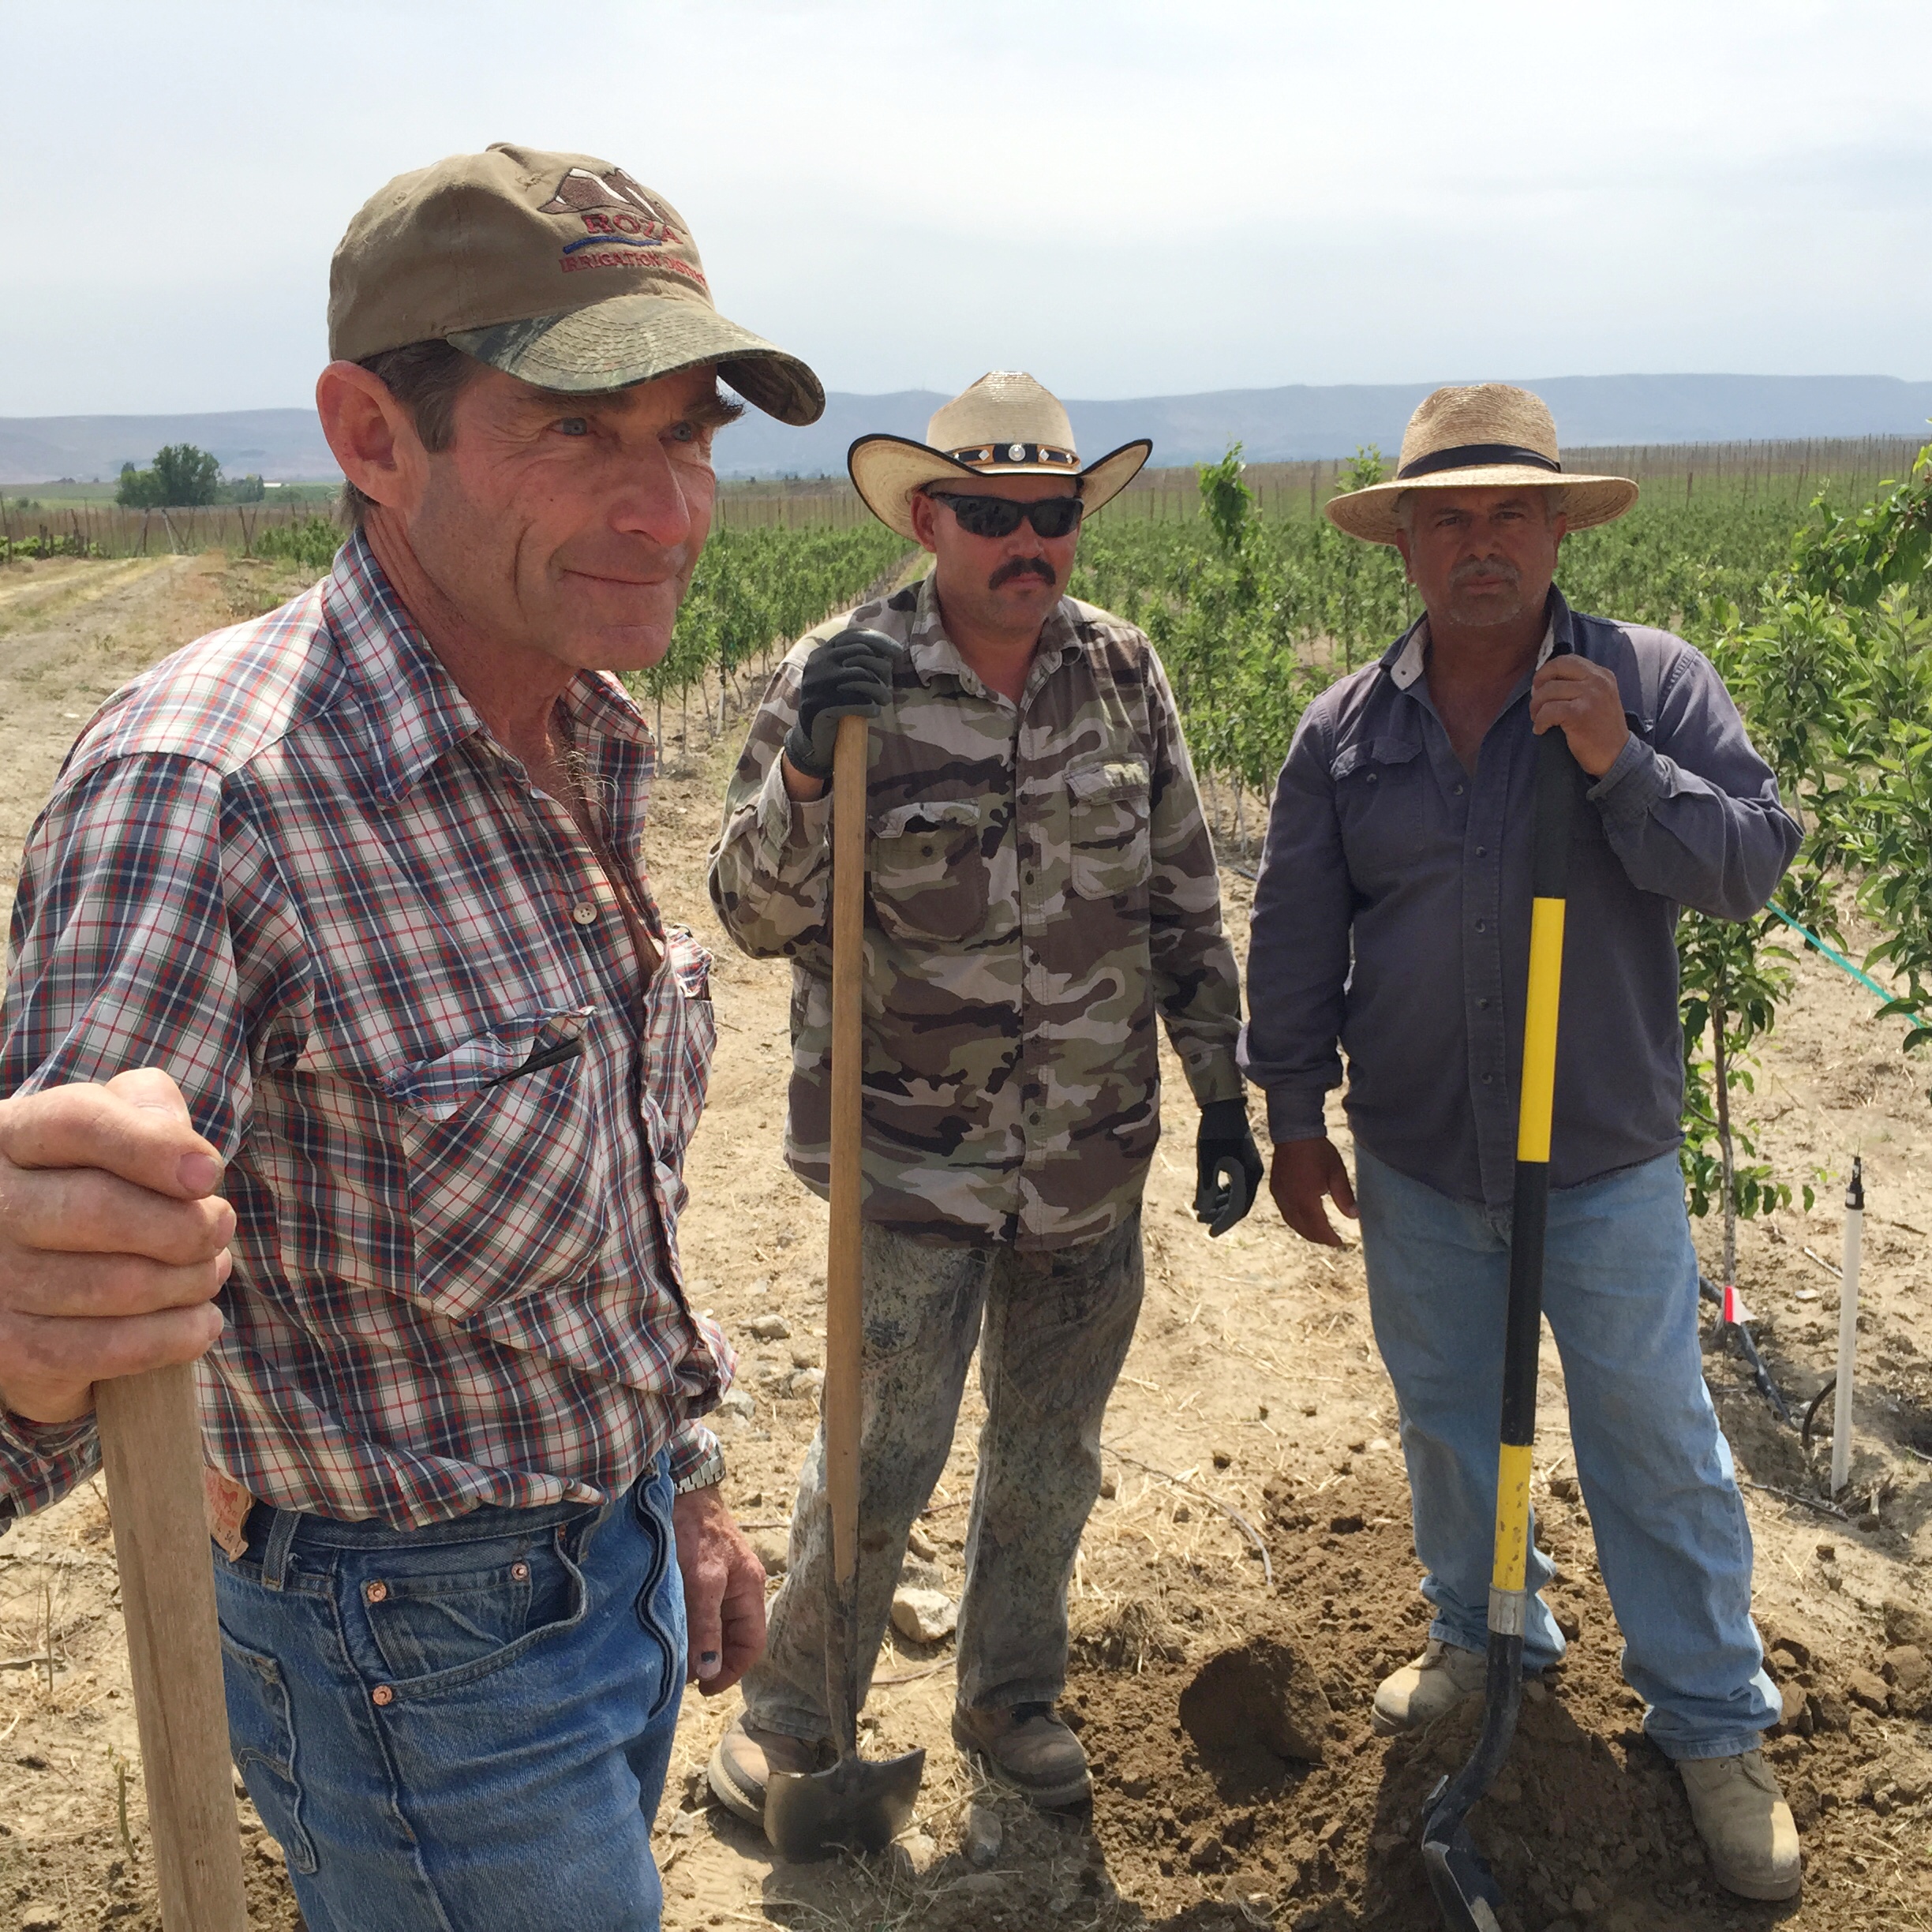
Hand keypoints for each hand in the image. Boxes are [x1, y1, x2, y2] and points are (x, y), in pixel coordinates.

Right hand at [0, 1070, 233, 1424]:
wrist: (38, 1280)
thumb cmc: (96, 1183)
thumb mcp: (116, 1128)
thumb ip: (147, 1106)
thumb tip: (184, 1147)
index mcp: (13, 1136)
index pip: (78, 1122)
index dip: (153, 1145)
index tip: (210, 1172)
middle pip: (99, 1209)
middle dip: (185, 1224)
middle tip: (219, 1227)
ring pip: (117, 1284)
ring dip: (190, 1280)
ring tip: (208, 1270)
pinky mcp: (11, 1351)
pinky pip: (112, 1348)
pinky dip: (177, 1336)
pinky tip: (200, 1321)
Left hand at [671, 1483, 767, 1694]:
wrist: (679, 1489)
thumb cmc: (695, 1531)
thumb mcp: (703, 1581)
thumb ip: (707, 1625)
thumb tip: (709, 1670)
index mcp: (750, 1590)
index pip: (752, 1644)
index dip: (732, 1670)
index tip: (703, 1688)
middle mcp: (739, 1589)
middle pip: (733, 1638)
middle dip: (711, 1660)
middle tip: (682, 1675)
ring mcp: (720, 1582)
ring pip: (714, 1627)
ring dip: (697, 1645)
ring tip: (673, 1656)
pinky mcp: (700, 1576)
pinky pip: (699, 1613)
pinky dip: (688, 1627)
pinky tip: (670, 1631)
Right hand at [780, 628, 899, 791]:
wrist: (810, 735)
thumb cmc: (834, 703)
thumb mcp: (841, 677)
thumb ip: (858, 662)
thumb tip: (889, 654)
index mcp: (822, 652)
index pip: (853, 635)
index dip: (878, 640)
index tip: (897, 651)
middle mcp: (818, 663)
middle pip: (861, 654)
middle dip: (881, 669)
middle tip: (888, 685)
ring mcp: (816, 683)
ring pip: (862, 677)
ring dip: (880, 691)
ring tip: (884, 701)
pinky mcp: (819, 705)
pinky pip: (855, 702)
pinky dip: (870, 707)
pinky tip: (873, 712)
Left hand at [1194, 1098, 1262, 1236]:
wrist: (1224, 1106)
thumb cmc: (1213, 1132)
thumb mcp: (1206, 1162)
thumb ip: (1206, 1187)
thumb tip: (1203, 1210)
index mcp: (1246, 1176)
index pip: (1237, 1208)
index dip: (1223, 1222)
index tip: (1210, 1232)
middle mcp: (1252, 1174)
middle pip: (1239, 1204)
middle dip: (1220, 1215)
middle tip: (1201, 1220)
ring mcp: (1250, 1167)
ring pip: (1237, 1194)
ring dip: (1219, 1204)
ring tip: (1200, 1209)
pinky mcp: (1244, 1161)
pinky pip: (1236, 1184)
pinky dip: (1223, 1192)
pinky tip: (1209, 1194)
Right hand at [1268, 1137, 1357, 1248]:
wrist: (1294, 1134)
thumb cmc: (1317, 1152)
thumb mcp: (1336, 1173)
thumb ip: (1344, 1197)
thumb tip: (1353, 1216)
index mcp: (1306, 1200)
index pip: (1318, 1228)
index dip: (1329, 1238)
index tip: (1339, 1243)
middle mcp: (1290, 1202)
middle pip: (1303, 1229)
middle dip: (1318, 1238)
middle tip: (1330, 1240)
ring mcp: (1280, 1196)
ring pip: (1292, 1222)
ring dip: (1305, 1231)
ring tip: (1318, 1234)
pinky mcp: (1275, 1189)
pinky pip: (1285, 1212)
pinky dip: (1295, 1220)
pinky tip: (1302, 1218)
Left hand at [1529, 655, 1628, 777]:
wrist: (1617, 756)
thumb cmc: (1601, 730)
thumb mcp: (1598, 698)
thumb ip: (1579, 684)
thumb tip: (1543, 681)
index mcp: (1602, 675)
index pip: (1567, 660)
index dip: (1547, 671)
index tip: (1540, 686)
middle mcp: (1598, 681)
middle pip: (1555, 669)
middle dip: (1538, 685)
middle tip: (1536, 703)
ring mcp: (1590, 696)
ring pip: (1548, 691)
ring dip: (1536, 707)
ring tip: (1539, 719)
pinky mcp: (1580, 713)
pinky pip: (1548, 710)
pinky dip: (1540, 721)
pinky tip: (1541, 729)